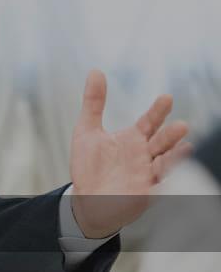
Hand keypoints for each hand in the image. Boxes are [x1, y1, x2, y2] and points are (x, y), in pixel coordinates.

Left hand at [69, 70, 192, 237]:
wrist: (86, 199)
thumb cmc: (89, 165)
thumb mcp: (87, 130)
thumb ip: (93, 103)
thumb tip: (95, 71)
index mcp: (132, 139)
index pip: (149, 122)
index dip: (158, 111)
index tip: (166, 97)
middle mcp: (143, 155)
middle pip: (160, 142)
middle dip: (170, 135)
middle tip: (181, 125)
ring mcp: (145, 175)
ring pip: (164, 164)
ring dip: (174, 157)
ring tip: (185, 146)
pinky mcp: (143, 194)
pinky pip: (157, 188)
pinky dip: (164, 182)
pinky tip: (171, 175)